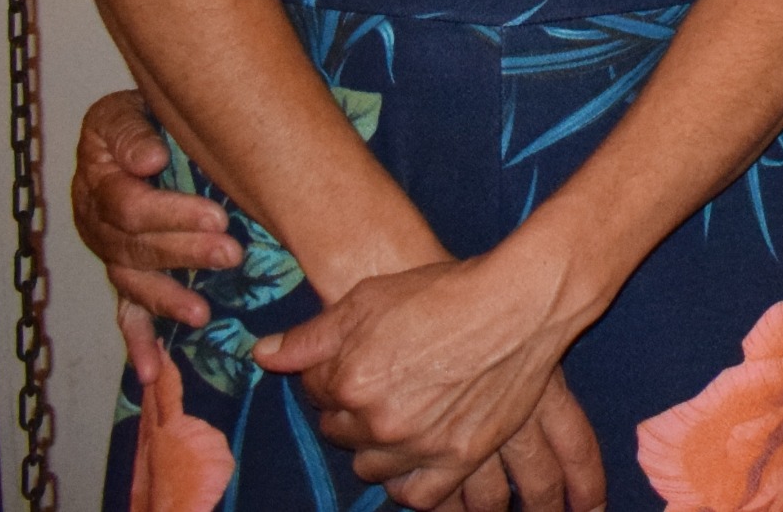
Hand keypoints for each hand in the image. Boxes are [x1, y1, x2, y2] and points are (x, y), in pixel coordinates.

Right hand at [71, 90, 239, 328]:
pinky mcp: (125, 276)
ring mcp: (110, 253)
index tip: (218, 216)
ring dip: (167, 299)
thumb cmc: (141, 120)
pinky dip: (138, 343)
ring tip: (203, 312)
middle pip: (135, 248)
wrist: (139, 132)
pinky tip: (152, 371)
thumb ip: (132, 133)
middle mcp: (97, 223)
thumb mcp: (127, 112)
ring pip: (133, 283)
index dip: (172, 214)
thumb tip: (149, 161)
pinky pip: (126, 314)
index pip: (129, 207)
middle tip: (232, 253)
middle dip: (185, 254)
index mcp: (98, 180)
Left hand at [255, 242, 582, 511]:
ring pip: (374, 467)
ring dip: (377, 447)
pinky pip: (420, 495)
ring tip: (400, 417)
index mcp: (349, 381)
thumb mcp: (370, 298)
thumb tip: (262, 355)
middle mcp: (379, 421)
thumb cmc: (445, 291)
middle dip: (352, 413)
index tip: (356, 360)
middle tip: (382, 385)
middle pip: (342, 433)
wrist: (520, 303)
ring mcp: (421, 444)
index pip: (316, 394)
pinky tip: (414, 460)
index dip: (332, 374)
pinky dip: (411, 482)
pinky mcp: (460, 457)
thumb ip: (311, 336)